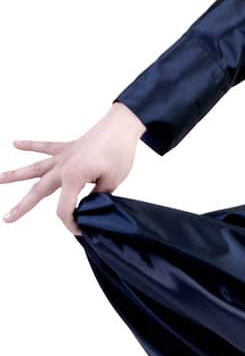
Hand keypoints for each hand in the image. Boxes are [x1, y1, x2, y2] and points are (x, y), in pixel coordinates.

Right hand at [1, 103, 146, 236]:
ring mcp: (62, 156)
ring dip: (15, 174)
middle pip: (38, 191)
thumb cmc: (119, 152)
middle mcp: (62, 168)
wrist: (122, 126)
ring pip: (34, 168)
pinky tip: (15, 143)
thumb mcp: (112, 182)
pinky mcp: (67, 147)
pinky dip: (30, 145)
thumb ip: (98, 197)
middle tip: (7, 218)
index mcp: (73, 178)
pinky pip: (45, 146)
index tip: (81, 229)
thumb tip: (90, 205)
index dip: (71, 222)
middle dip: (22, 206)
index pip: (64, 208)